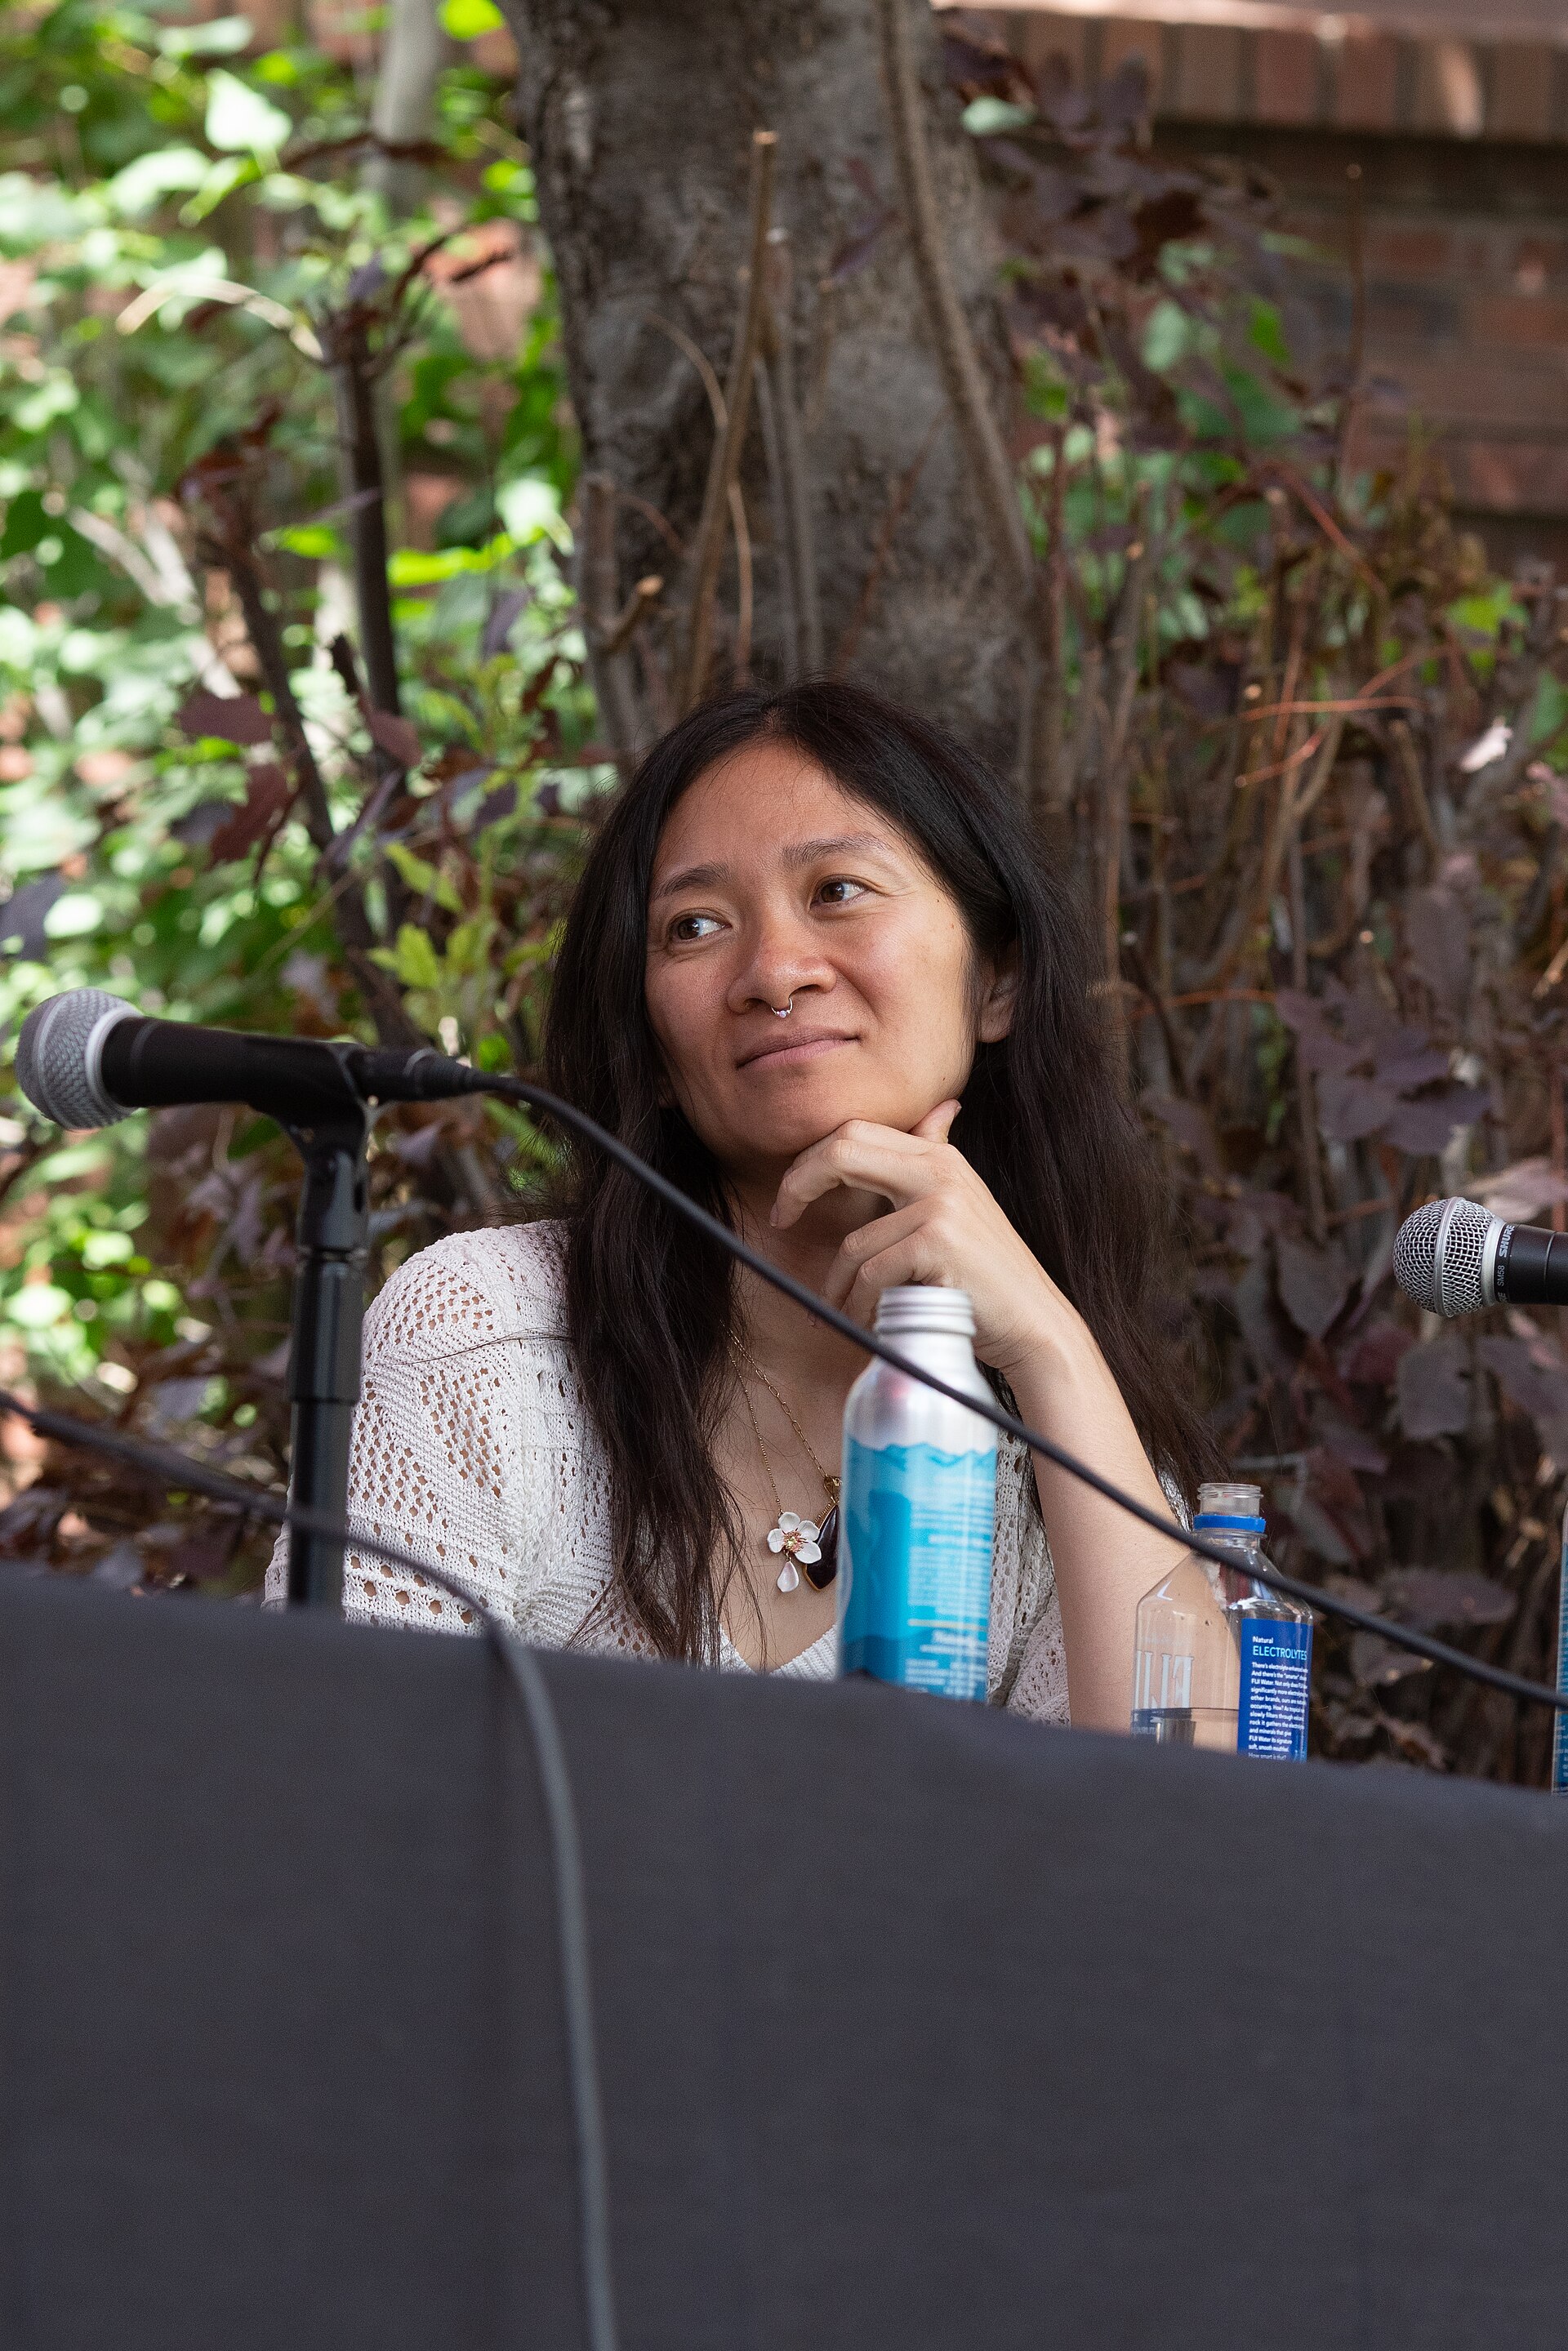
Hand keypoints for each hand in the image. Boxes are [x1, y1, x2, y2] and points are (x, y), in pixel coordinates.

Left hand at [771, 1103, 1082, 1381]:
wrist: (1034, 1324)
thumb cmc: (985, 1278)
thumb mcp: (962, 1207)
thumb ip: (939, 1160)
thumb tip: (943, 1110)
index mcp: (940, 1157)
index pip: (854, 1132)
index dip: (809, 1161)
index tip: (789, 1199)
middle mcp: (941, 1170)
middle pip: (842, 1150)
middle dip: (797, 1185)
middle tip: (779, 1219)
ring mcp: (941, 1203)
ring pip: (854, 1243)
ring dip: (840, 1289)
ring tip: (848, 1313)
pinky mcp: (938, 1242)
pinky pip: (872, 1274)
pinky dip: (863, 1307)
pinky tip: (874, 1324)